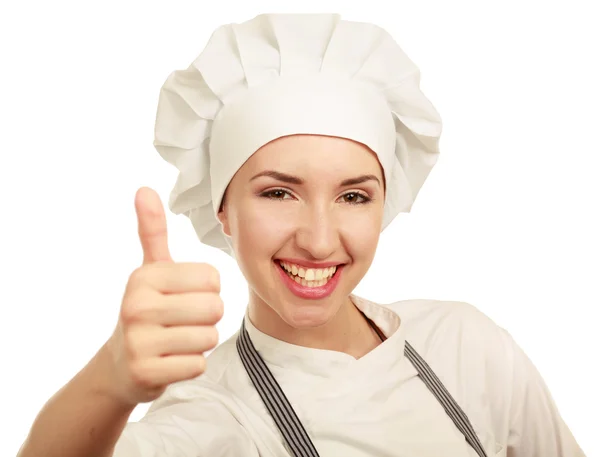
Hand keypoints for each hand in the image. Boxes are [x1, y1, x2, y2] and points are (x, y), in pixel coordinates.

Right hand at [105, 187, 222, 405]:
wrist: (119, 365)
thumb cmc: (146, 309)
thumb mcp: (149, 270)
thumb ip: (152, 231)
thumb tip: (144, 189)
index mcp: (145, 276)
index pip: (212, 278)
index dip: (207, 290)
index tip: (183, 297)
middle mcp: (137, 305)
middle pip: (214, 307)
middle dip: (207, 318)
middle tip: (182, 322)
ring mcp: (139, 341)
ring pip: (209, 337)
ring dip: (199, 342)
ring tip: (175, 340)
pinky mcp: (146, 373)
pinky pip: (198, 364)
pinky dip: (190, 365)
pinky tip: (170, 360)